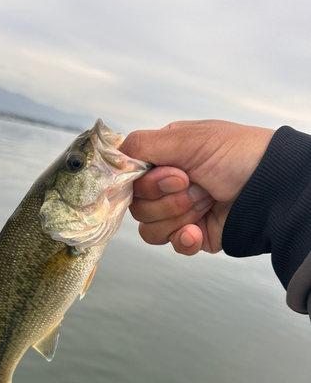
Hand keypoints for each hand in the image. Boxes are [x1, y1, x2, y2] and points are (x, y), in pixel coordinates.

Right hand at [120, 120, 274, 254]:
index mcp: (163, 159)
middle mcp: (166, 185)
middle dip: (168, 198)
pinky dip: (184, 238)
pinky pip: (169, 244)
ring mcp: (178, 212)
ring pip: (149, 227)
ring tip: (206, 202)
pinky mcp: (190, 235)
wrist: (270, 190)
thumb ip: (143, 144)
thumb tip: (113, 154)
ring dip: (179, 215)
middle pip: (137, 205)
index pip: (129, 177)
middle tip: (196, 184)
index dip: (146, 182)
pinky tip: (199, 229)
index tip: (174, 174)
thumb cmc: (236, 155)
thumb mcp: (188, 139)